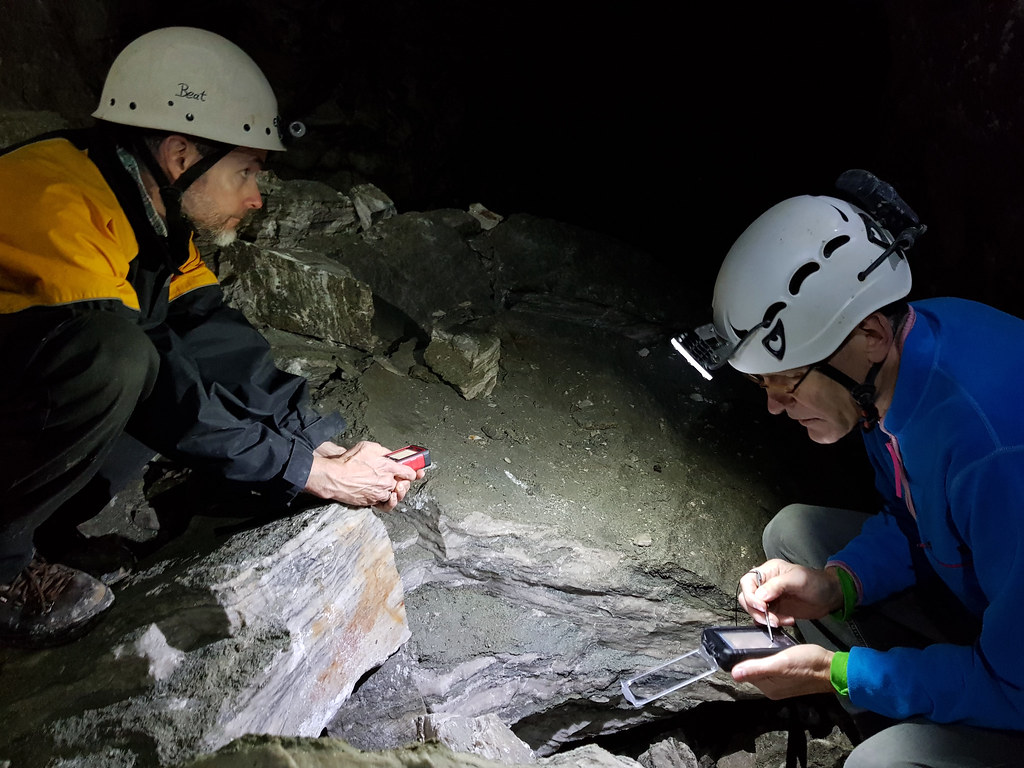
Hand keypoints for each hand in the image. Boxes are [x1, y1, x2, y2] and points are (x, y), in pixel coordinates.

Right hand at [304, 440, 422, 510]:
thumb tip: (390, 454)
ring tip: (393, 488)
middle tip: (402, 479)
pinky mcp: (372, 502)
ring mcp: (380, 493)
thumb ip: (383, 451)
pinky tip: (388, 497)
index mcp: (389, 467)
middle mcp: (387, 482)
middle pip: (404, 484)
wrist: (335, 478)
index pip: (409, 472)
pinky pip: (385, 504)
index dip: (414, 472)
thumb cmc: (349, 462)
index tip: (416, 472)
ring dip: (396, 491)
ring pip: (395, 495)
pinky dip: (388, 501)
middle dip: (405, 482)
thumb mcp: (368, 447)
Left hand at [731, 644, 833, 698]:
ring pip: (763, 665)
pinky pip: (773, 665)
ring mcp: (781, 683)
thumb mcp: (781, 663)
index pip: (746, 671)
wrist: (833, 667)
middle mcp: (772, 688)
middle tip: (756, 638)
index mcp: (768, 688)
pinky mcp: (788, 676)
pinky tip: (775, 648)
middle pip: (754, 668)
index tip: (744, 641)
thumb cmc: (808, 663)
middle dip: (752, 654)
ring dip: (762, 654)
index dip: (742, 656)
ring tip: (766, 641)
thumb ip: (758, 668)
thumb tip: (734, 674)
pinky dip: (772, 656)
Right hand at [738, 559, 843, 626]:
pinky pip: (765, 619)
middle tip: (772, 619)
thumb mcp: (797, 579)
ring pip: (754, 610)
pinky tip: (785, 622)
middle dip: (757, 611)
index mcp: (768, 571)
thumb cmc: (816, 582)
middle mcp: (765, 584)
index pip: (747, 582)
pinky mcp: (775, 610)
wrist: (830, 597)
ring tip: (781, 621)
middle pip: (747, 598)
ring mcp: (769, 598)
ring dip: (765, 619)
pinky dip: (771, 623)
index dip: (751, 595)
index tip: (762, 606)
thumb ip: (777, 585)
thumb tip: (760, 595)